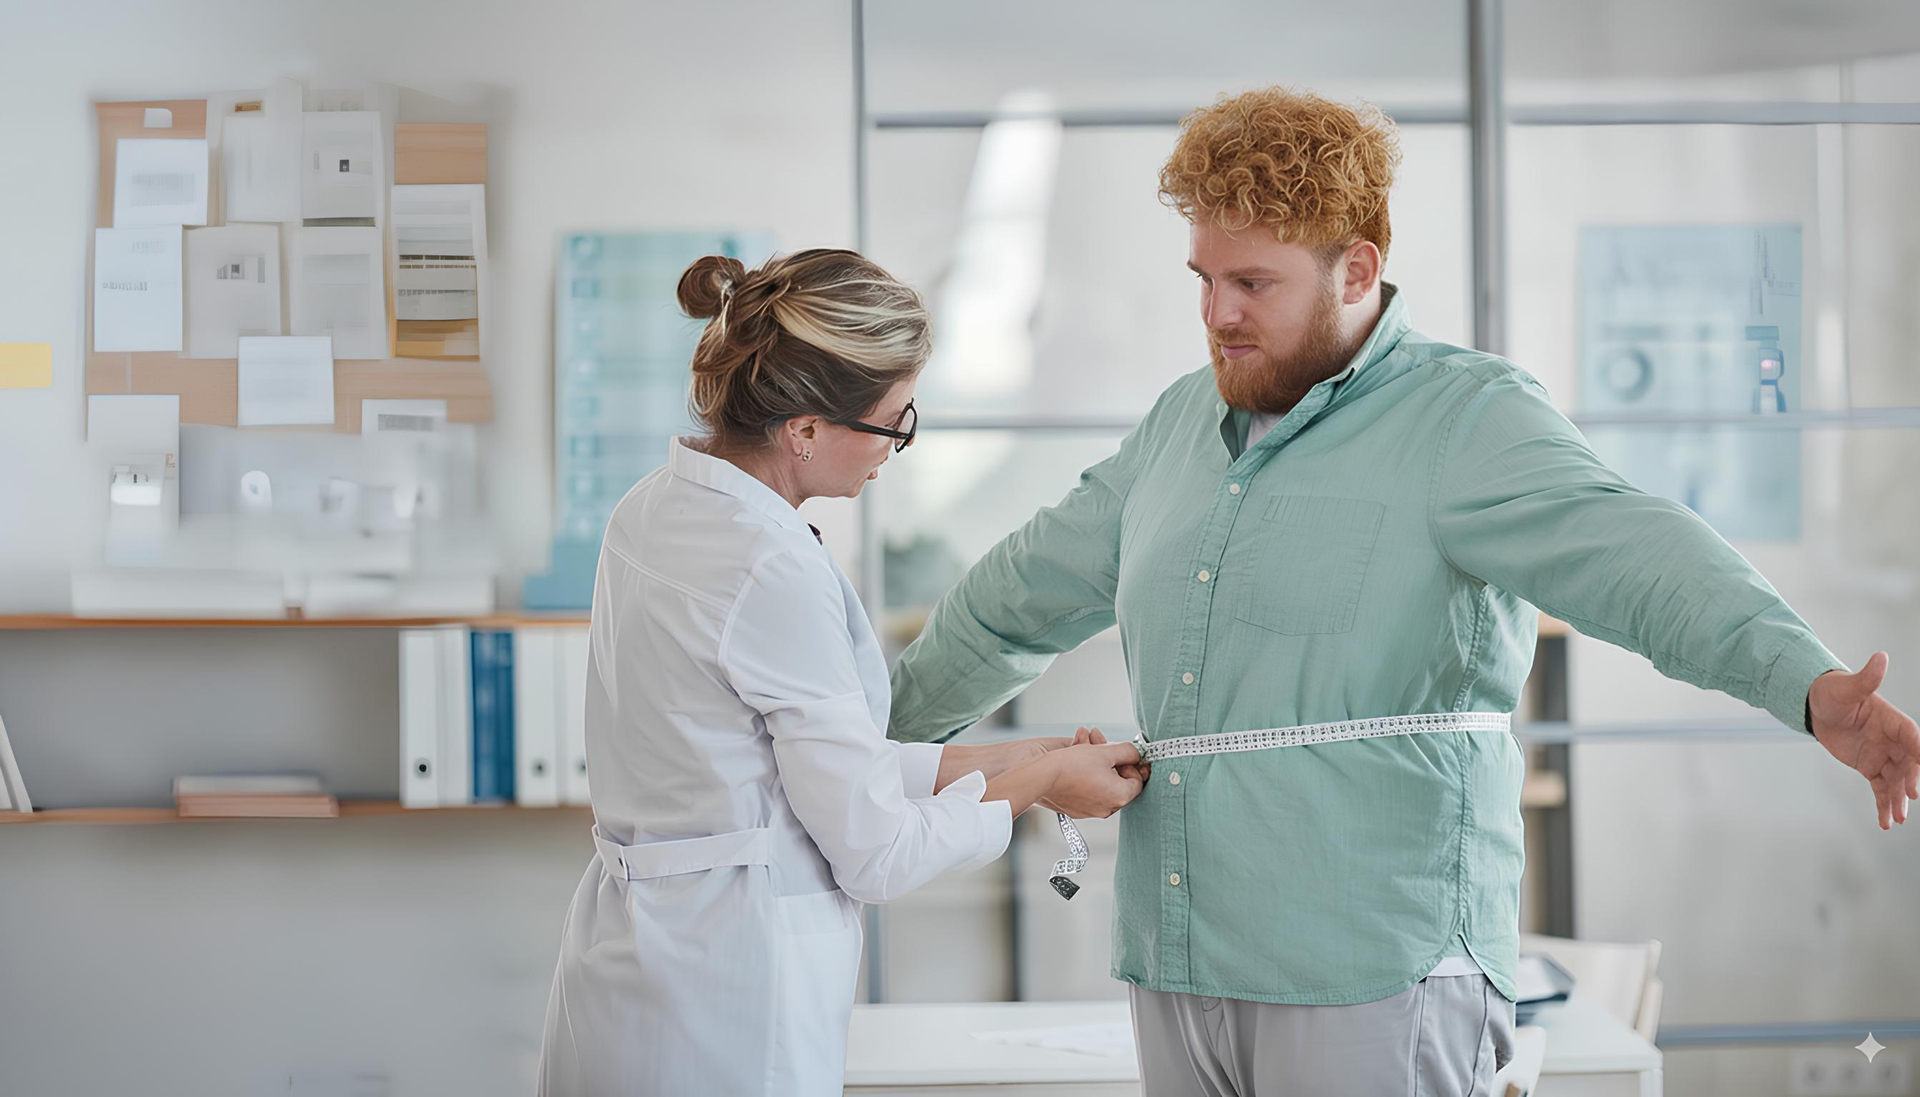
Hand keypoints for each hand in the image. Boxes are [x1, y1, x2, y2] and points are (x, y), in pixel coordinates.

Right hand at [1038, 742, 1145, 818]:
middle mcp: (1107, 808)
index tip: (1126, 755)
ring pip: (1103, 784)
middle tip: (1104, 744)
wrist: (1041, 777)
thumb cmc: (1072, 765)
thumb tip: (1135, 755)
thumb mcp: (1106, 752)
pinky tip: (1078, 759)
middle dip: (1112, 760)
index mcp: (1119, 796)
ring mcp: (1091, 811)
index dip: (1133, 765)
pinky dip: (1087, 775)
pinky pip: (1089, 790)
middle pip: (1119, 782)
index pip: (1138, 782)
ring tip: (1087, 743)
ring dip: (1098, 764)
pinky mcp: (1077, 809)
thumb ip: (1128, 752)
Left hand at [1809, 652, 1919, 829]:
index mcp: (1893, 721)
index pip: (1913, 737)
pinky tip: (1885, 823)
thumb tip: (1881, 656)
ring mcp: (1883, 756)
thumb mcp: (1846, 687)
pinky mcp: (1870, 768)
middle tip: (1911, 797)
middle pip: (1908, 764)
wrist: (1817, 706)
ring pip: (1896, 782)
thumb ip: (1866, 678)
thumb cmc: (1833, 692)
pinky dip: (1883, 805)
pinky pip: (1881, 789)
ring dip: (1898, 800)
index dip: (1919, 751)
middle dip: (1911, 781)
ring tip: (1896, 818)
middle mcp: (1893, 741)